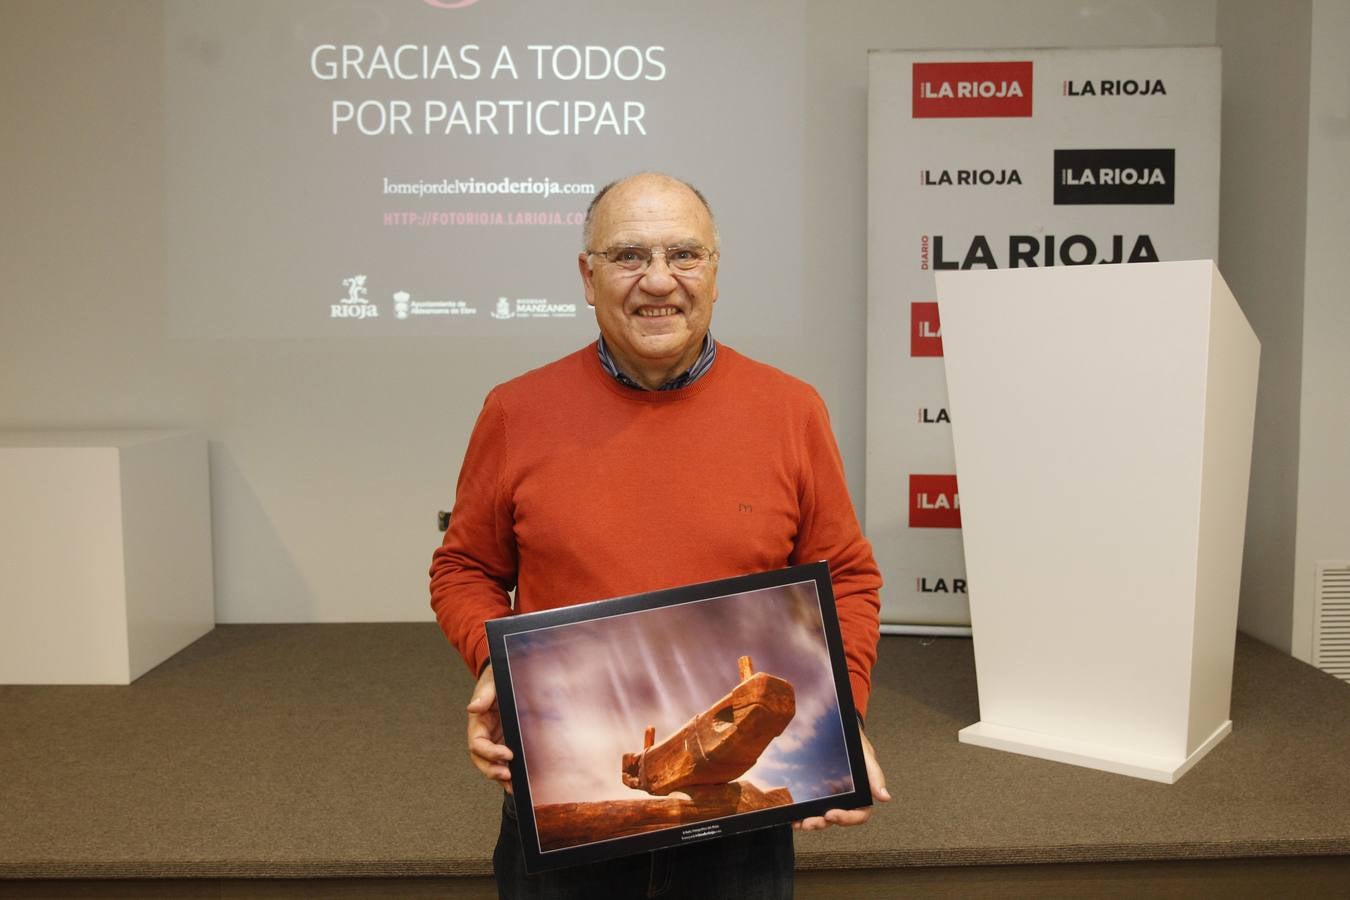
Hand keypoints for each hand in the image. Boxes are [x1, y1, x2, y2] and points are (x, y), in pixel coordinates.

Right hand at [466, 664, 513, 793]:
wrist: (505, 678)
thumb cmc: (496, 680)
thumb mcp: (491, 683)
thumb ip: (484, 695)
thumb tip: (473, 707)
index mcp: (477, 723)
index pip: (477, 744)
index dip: (490, 752)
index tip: (507, 753)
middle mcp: (484, 735)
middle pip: (481, 760)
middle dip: (492, 770)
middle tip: (508, 775)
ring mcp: (494, 741)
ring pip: (491, 764)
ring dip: (500, 777)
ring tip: (514, 786)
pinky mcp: (505, 742)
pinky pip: (503, 762)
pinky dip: (508, 774)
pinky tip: (518, 783)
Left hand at [794, 730, 889, 830]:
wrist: (837, 727)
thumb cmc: (856, 744)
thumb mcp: (866, 755)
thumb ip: (874, 776)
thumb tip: (885, 797)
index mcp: (861, 794)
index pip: (858, 814)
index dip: (846, 819)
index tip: (831, 814)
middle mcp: (846, 798)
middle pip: (837, 818)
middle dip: (822, 823)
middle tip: (810, 822)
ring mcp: (830, 795)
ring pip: (822, 815)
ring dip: (811, 822)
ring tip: (800, 822)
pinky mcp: (816, 790)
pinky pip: (810, 805)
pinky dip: (802, 812)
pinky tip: (793, 815)